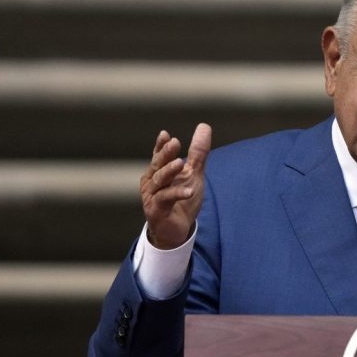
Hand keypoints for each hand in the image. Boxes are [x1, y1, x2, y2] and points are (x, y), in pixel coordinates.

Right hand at [140, 124, 211, 248]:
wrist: (177, 230)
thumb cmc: (182, 200)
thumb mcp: (193, 173)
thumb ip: (198, 152)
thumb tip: (204, 126)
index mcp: (159, 171)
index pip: (159, 155)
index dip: (161, 145)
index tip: (166, 135)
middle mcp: (152, 182)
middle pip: (158, 164)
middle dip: (165, 153)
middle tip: (175, 142)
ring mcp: (152, 196)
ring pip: (159, 180)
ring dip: (169, 171)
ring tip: (180, 164)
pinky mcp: (156, 210)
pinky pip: (165, 199)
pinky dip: (176, 194)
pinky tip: (189, 191)